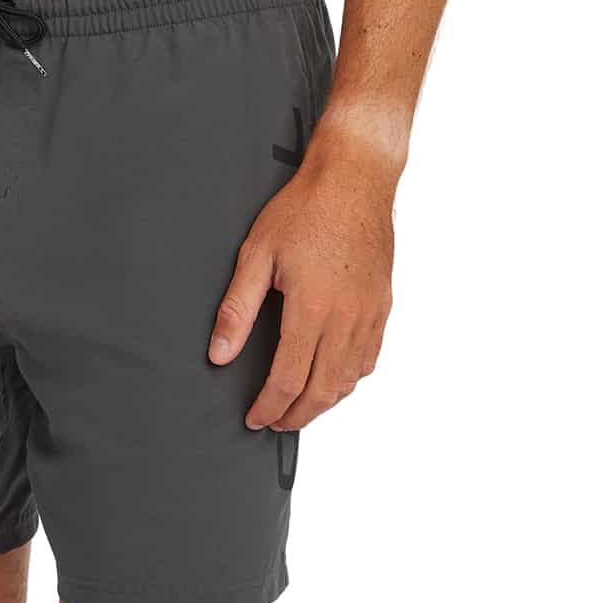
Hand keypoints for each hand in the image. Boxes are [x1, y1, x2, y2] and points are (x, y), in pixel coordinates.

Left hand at [205, 135, 394, 431]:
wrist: (355, 180)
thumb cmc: (305, 210)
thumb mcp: (258, 253)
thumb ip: (237, 308)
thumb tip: (219, 352)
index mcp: (312, 309)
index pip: (288, 380)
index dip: (268, 407)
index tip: (254, 417)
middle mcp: (346, 320)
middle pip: (321, 391)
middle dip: (294, 415)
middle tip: (273, 422)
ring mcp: (369, 315)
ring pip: (348, 381)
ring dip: (323, 402)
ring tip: (299, 406)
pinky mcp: (382, 307)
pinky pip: (369, 359)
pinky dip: (349, 379)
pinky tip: (334, 377)